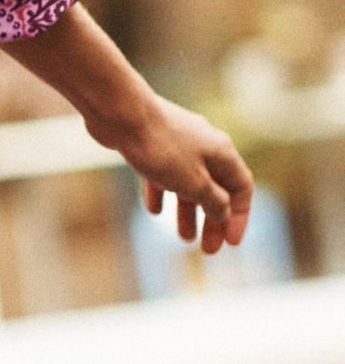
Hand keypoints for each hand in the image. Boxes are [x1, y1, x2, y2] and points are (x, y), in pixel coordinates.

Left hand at [2, 6, 253, 255]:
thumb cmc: (160, 147)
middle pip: (216, 189)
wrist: (121, 114)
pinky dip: (163, 193)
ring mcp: (178, 143)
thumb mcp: (193, 182)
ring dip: (188, 212)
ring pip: (189, 183)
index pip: (241, 188)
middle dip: (213, 221)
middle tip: (207, 250)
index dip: (239, 217)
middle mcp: (205, 146)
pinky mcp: (153, 144)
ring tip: (183, 238)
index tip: (230, 243)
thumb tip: (224, 212)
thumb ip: (212, 200)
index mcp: (222, 153)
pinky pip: (164, 174)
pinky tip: (154, 212)